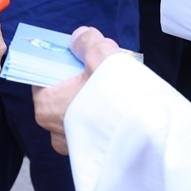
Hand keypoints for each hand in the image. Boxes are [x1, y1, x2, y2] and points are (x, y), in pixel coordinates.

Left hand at [34, 27, 122, 154]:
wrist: (147, 134)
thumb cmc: (117, 97)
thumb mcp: (100, 56)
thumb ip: (86, 42)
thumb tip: (80, 37)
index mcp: (46, 105)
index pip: (44, 75)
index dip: (63, 61)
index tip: (80, 55)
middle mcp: (53, 128)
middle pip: (62, 93)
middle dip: (80, 79)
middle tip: (101, 67)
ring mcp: (71, 144)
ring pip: (78, 110)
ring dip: (92, 97)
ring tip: (115, 84)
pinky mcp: (90, 153)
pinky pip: (91, 126)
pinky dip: (101, 114)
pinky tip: (119, 103)